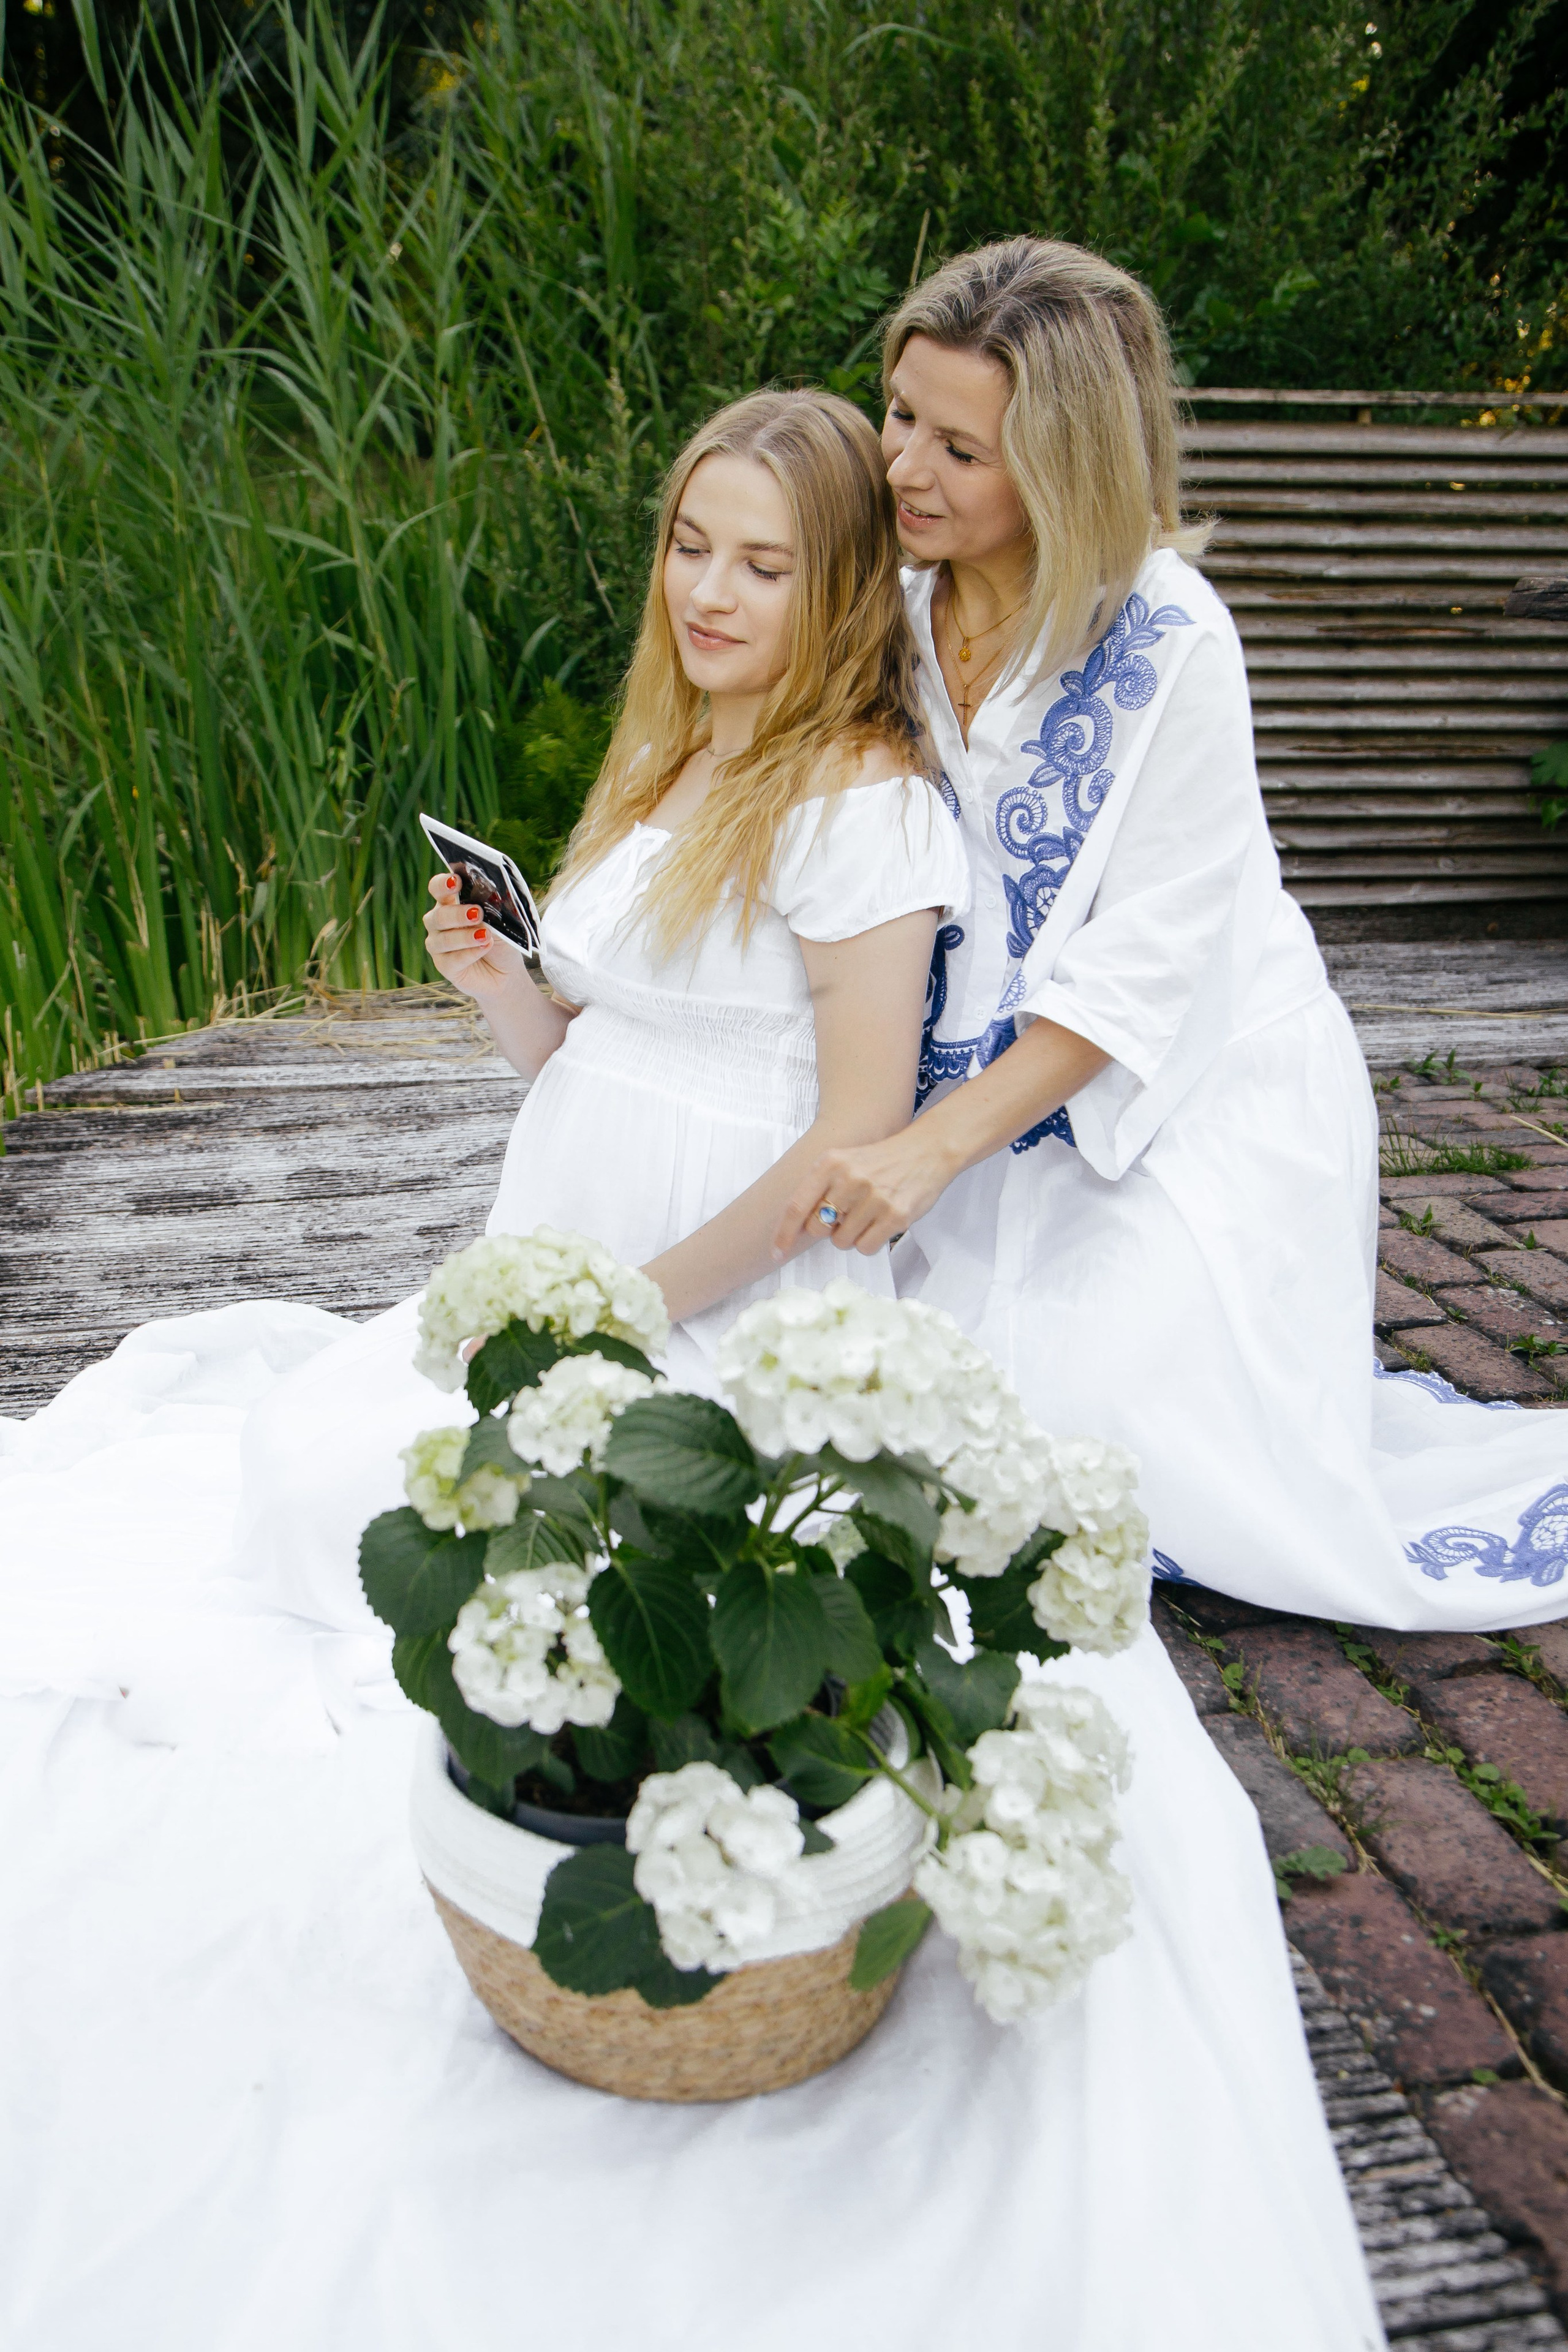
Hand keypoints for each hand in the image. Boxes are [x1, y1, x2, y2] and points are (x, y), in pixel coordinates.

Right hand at [423, 872, 522, 1001]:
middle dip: (457, 914)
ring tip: (485, 935)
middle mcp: (439, 922)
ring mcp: (439, 945)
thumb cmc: (501, 940)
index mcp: (450, 903)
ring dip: (465, 936)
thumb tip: (488, 901)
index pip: (437, 888)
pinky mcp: (444, 966)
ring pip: (443, 939)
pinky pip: (451, 960)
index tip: (457, 881)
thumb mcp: (502, 921)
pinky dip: (469, 953)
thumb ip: (492, 909)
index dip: (443, 884)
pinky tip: (484, 947)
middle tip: (477, 913)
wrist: (506, 972)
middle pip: (438, 915)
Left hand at [773, 1121, 958, 1259]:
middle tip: (846, 1215)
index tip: (776, 1252)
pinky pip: (866, 1247)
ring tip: (868, 1214)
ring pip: (842, 1242)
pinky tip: (881, 1222)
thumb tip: (797, 1228)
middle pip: (818, 1229)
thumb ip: (819, 1188)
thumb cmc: (880, 1162)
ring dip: (851, 1236)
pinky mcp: (895, 1215)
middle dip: (827, 1230)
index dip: (783, 1233)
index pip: (796, 1206)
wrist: (927, 1151)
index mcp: (830, 1163)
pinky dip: (869, 1242)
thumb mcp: (844, 1161)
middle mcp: (849, 1178)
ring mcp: (873, 1197)